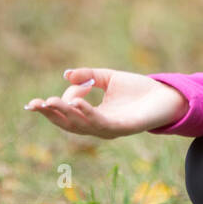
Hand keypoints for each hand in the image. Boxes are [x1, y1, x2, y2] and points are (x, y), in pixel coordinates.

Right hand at [24, 68, 187, 138]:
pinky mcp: (123, 127)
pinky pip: (101, 123)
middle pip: (68, 124)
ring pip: (81, 125)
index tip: (68, 82)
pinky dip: (88, 115)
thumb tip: (66, 74)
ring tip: (50, 102)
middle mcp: (99, 126)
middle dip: (50, 114)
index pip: (69, 111)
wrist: (168, 96)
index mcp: (94, 116)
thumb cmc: (139, 89)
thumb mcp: (109, 78)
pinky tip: (78, 105)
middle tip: (33, 104)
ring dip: (65, 114)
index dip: (63, 98)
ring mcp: (110, 128)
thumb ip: (89, 76)